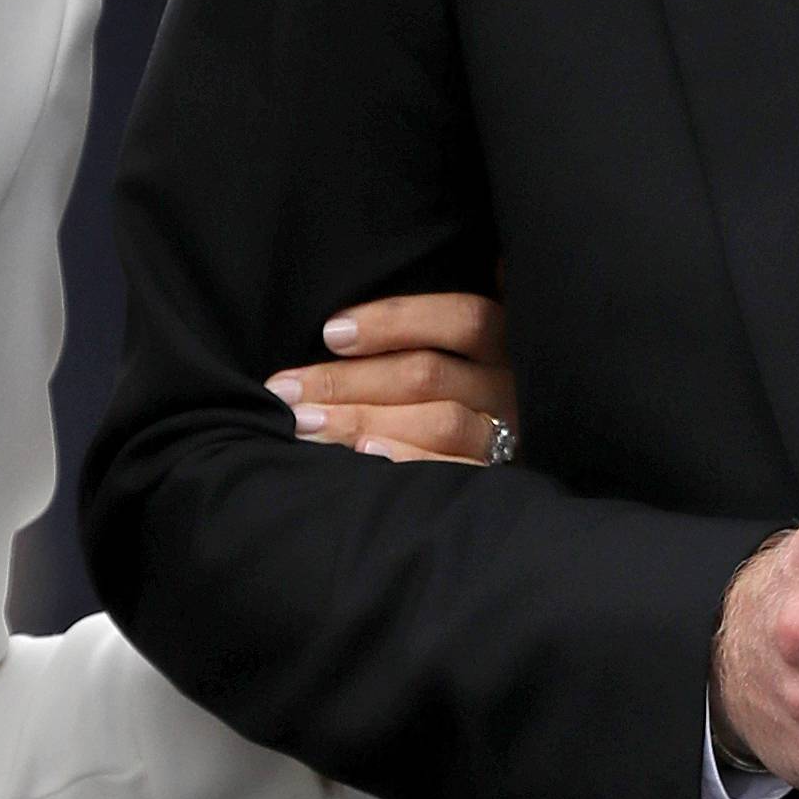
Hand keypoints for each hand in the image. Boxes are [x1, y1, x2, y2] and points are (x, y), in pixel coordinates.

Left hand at [267, 290, 516, 465]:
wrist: (507, 479)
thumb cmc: (450, 395)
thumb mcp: (454, 351)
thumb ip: (417, 335)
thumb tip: (338, 327)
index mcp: (506, 342)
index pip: (463, 318)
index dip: (395, 321)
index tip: (330, 333)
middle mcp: (512, 387)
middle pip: (429, 375)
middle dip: (347, 380)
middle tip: (287, 389)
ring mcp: (510, 436)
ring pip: (439, 421)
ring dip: (361, 420)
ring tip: (305, 424)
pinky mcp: (501, 479)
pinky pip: (456, 471)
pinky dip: (406, 458)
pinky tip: (363, 455)